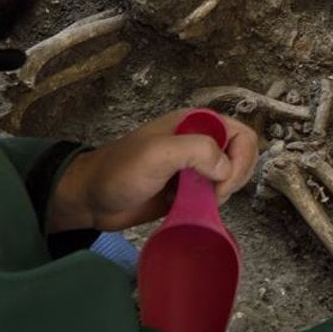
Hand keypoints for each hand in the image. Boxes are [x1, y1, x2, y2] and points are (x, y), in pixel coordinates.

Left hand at [46, 109, 260, 232]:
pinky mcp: (187, 188)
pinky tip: (191, 208)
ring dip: (222, 193)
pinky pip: (214, 194)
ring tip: (198, 202)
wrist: (90, 199)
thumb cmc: (119, 172)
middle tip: (212, 196)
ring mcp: (194, 166)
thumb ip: (196, 151)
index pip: (242, 134)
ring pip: (230, 177)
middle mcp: (199, 141)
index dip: (240, 160)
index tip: (221, 184)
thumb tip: (226, 168)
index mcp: (196, 123)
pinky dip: (210, 204)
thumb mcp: (157, 154)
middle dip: (234, 179)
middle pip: (242, 156)